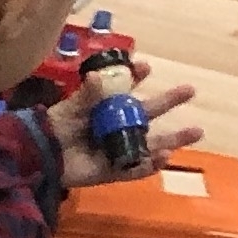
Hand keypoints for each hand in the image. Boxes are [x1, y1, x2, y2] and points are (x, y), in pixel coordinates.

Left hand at [47, 56, 202, 185]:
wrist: (40, 157)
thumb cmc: (54, 129)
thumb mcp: (70, 109)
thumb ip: (87, 95)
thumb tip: (100, 75)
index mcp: (106, 108)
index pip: (127, 90)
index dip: (137, 77)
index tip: (146, 66)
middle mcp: (116, 127)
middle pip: (148, 114)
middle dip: (169, 101)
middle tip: (190, 89)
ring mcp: (118, 149)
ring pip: (151, 144)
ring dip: (173, 139)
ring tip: (197, 131)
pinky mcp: (113, 171)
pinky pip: (136, 170)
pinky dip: (151, 166)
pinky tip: (165, 158)